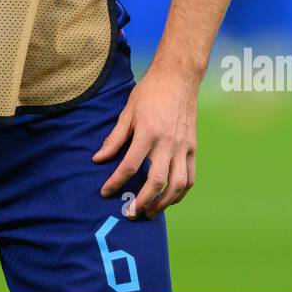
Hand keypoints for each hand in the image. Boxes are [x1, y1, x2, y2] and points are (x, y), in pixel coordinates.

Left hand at [93, 55, 199, 218]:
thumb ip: (114, 138)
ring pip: (177, 185)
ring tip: (151, 212)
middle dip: (142, 201)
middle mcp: (167, 143)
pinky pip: (190, 177)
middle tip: (130, 213)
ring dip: (164, 203)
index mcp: (148, 133)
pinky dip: (180, 192)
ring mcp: (183, 147)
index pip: (129, 166)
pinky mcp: (192, 148)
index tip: (105, 192)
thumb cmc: (150, 93)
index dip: (115, 182)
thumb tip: (98, 159)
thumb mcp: (127, 112)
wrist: (178, 78)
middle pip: (156, 181)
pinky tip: (170, 199)